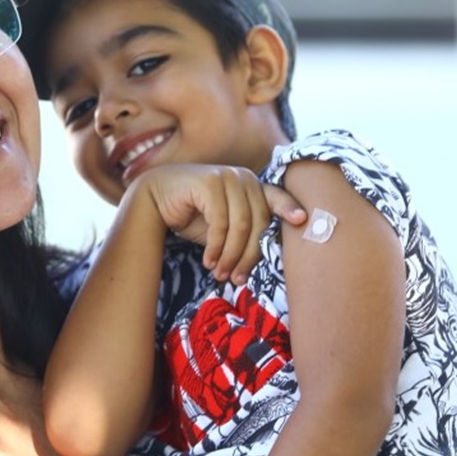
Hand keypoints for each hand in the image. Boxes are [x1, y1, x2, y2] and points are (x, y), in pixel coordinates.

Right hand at [131, 164, 305, 282]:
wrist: (154, 201)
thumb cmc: (192, 216)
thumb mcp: (224, 226)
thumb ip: (245, 232)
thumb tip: (264, 259)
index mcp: (251, 185)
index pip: (275, 197)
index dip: (289, 208)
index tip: (302, 220)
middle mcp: (243, 177)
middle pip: (259, 222)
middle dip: (248, 256)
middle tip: (236, 278)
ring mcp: (227, 176)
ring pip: (241, 226)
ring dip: (230, 256)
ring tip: (220, 273)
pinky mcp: (209, 182)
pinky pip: (221, 223)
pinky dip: (215, 247)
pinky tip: (208, 261)